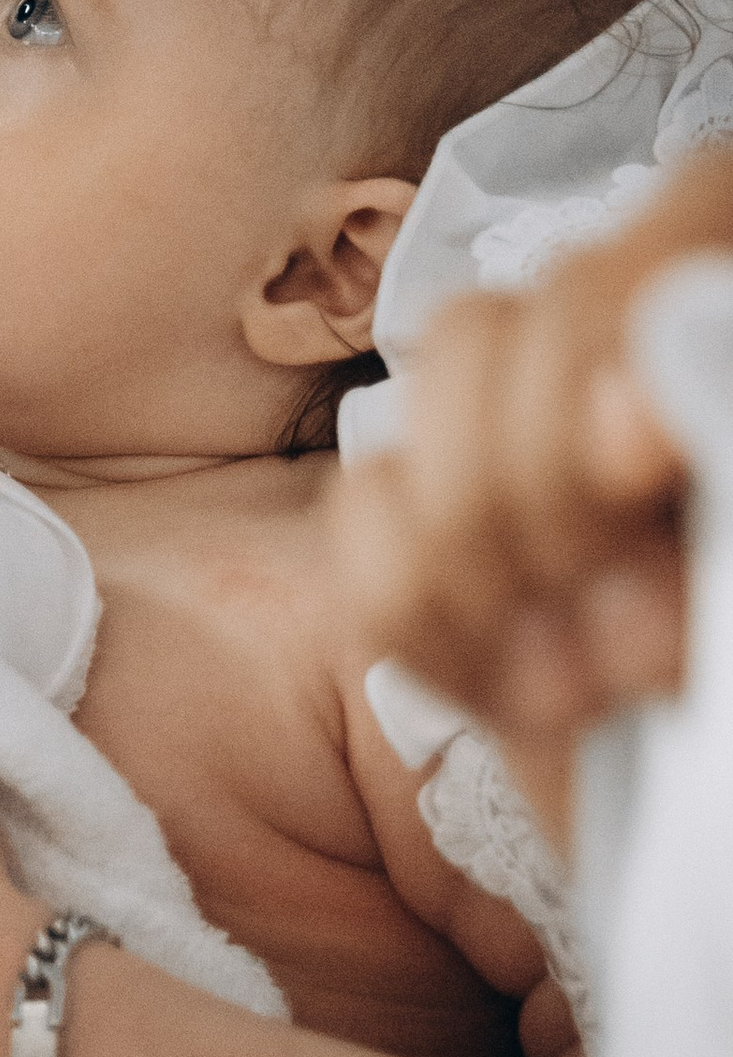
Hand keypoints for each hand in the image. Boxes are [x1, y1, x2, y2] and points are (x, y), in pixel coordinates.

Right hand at [328, 153, 732, 801]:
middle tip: (648, 655)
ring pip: (429, 398)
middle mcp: (638, 353)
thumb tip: (628, 408)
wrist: (725, 853)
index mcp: (726, 332)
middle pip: (520, 316)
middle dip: (549, 501)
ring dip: (493, 573)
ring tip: (594, 690)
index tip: (638, 469)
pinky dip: (431, 625)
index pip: (688, 204)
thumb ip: (717, 440)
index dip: (629, 319)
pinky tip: (531, 697)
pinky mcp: (438, 526)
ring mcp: (527, 434)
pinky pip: (360, 516)